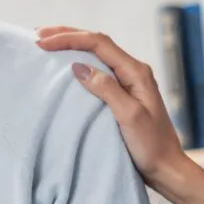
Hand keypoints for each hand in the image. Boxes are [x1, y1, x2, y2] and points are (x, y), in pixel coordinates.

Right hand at [35, 27, 192, 192]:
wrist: (166, 168)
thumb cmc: (151, 145)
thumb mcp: (129, 116)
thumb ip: (106, 89)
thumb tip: (78, 66)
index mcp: (136, 72)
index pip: (99, 43)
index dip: (69, 38)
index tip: (41, 42)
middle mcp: (133, 71)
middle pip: (97, 43)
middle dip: (67, 35)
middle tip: (37, 35)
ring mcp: (128, 82)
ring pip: (96, 54)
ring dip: (71, 46)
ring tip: (46, 43)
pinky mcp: (122, 95)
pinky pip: (97, 71)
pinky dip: (78, 63)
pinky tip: (65, 66)